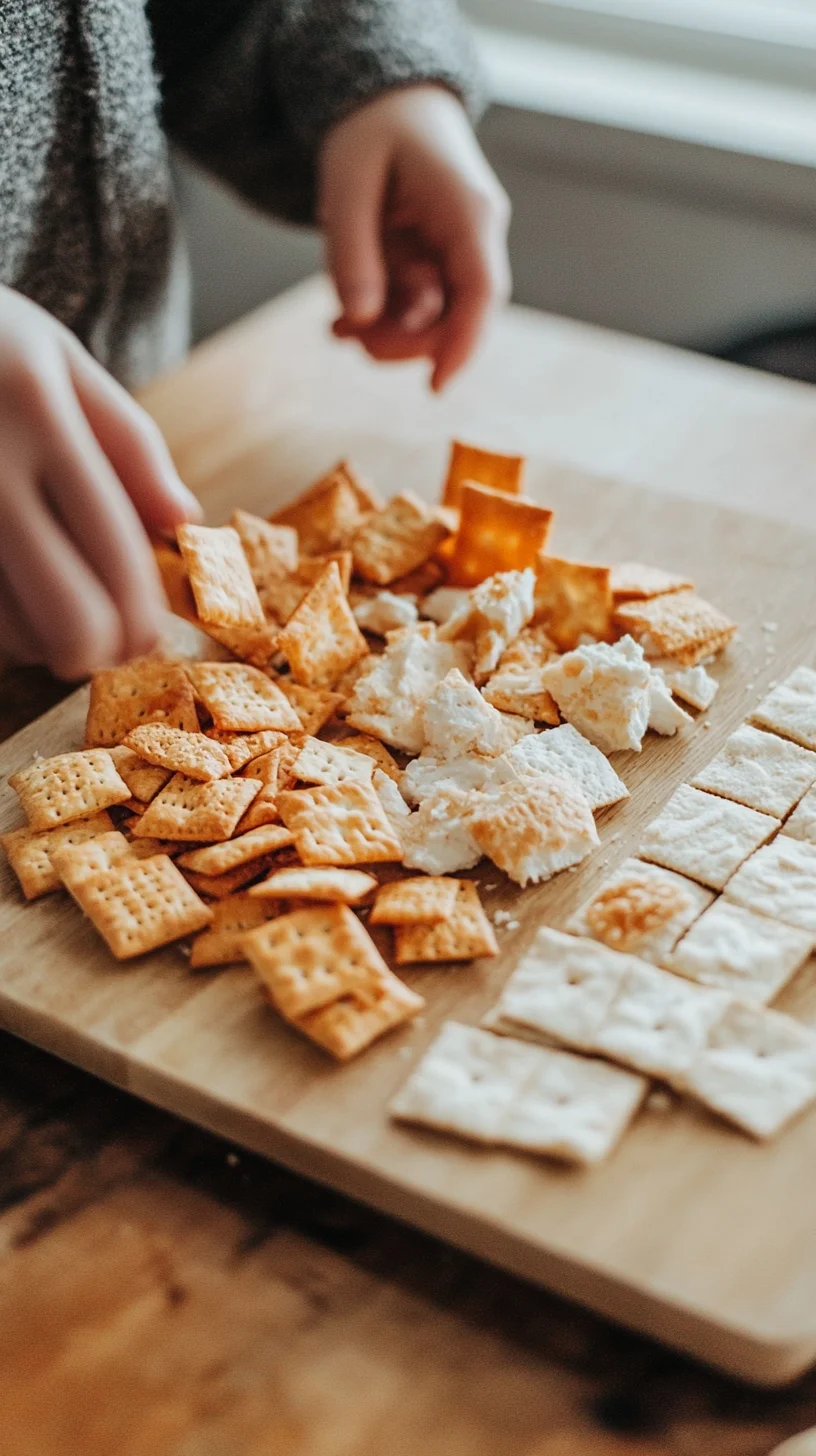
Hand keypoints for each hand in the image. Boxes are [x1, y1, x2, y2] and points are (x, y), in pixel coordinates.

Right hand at [0, 287, 200, 678]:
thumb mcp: (62, 361)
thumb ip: (130, 444)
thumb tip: (183, 521)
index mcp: (35, 410)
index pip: (112, 541)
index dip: (139, 611)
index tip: (149, 638)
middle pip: (68, 613)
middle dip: (100, 648)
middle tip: (108, 645)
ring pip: (12, 630)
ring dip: (47, 642)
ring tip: (56, 609)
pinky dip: (4, 625)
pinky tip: (15, 593)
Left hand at [318, 85, 510, 391]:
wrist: (389, 102)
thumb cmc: (371, 129)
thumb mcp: (347, 180)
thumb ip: (352, 251)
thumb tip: (362, 319)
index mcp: (467, 210)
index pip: (482, 290)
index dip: (464, 345)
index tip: (436, 388)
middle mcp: (474, 235)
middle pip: (458, 317)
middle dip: (404, 341)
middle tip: (346, 336)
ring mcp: (458, 251)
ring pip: (435, 320)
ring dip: (388, 335)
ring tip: (338, 327)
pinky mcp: (439, 263)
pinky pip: (417, 308)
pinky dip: (382, 320)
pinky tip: (345, 322)